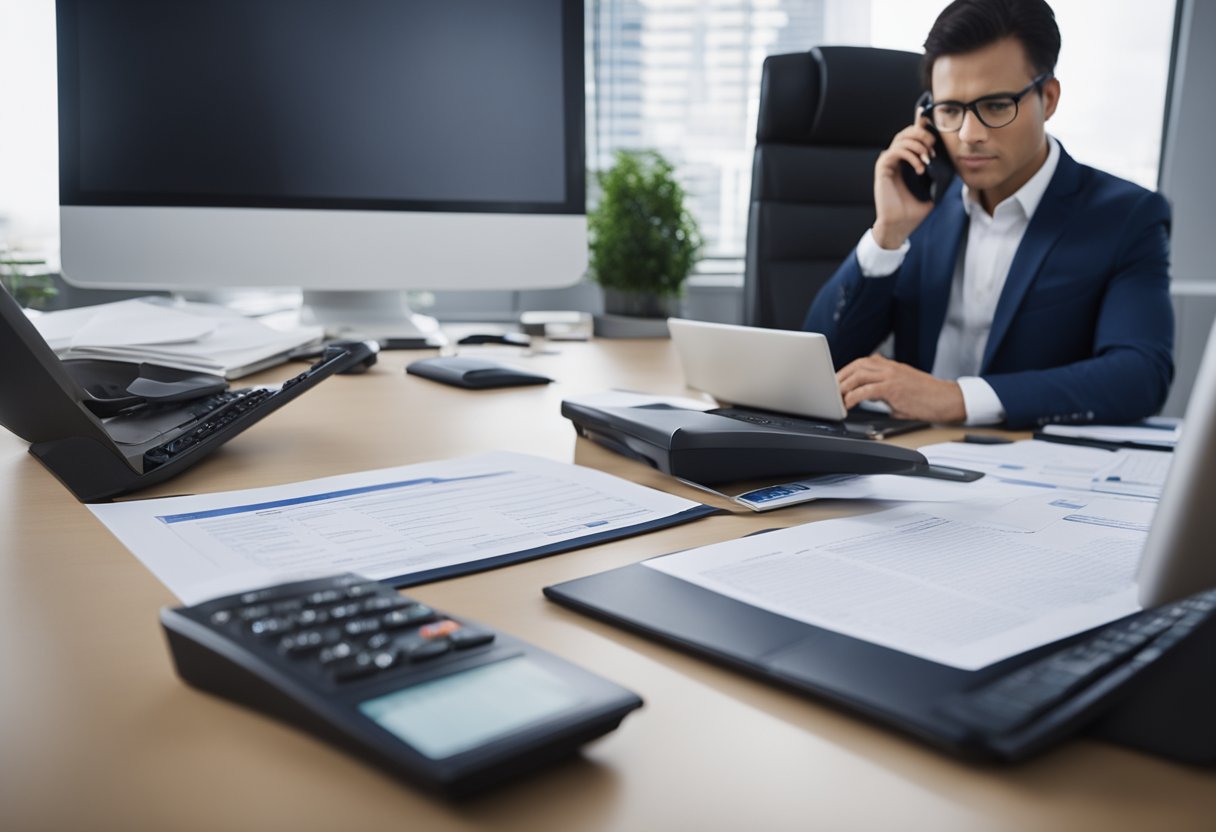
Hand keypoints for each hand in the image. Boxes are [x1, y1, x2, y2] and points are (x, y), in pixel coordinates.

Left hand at [837, 354, 965, 423]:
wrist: (947, 400)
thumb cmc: (927, 397)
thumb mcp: (901, 389)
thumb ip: (883, 390)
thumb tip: (867, 397)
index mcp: (890, 366)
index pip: (861, 362)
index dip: (845, 371)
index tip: (835, 381)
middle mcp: (889, 367)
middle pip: (856, 366)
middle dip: (839, 377)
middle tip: (830, 390)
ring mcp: (891, 376)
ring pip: (858, 375)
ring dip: (843, 386)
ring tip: (835, 398)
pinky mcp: (893, 388)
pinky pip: (866, 390)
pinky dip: (853, 397)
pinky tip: (847, 404)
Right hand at [871, 113, 938, 248]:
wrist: (900, 225)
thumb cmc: (914, 209)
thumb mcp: (932, 188)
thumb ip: (939, 174)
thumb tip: (955, 164)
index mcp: (905, 161)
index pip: (913, 136)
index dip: (924, 131)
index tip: (937, 140)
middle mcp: (894, 158)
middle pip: (906, 132)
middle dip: (922, 134)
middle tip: (933, 146)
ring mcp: (887, 162)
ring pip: (901, 138)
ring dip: (918, 145)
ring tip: (928, 158)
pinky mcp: (882, 168)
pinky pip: (895, 151)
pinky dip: (910, 155)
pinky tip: (920, 168)